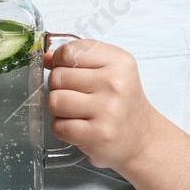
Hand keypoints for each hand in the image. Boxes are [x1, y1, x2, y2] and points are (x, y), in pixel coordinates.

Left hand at [43, 38, 160, 171]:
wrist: (143, 138)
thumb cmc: (122, 102)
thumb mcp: (110, 70)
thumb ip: (78, 58)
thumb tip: (46, 57)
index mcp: (118, 62)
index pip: (69, 52)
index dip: (60, 62)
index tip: (69, 71)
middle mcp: (115, 84)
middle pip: (58, 77)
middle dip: (59, 87)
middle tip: (76, 95)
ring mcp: (107, 110)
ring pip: (54, 101)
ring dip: (59, 109)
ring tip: (76, 111)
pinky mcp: (98, 135)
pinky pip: (58, 126)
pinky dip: (62, 127)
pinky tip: (78, 126)